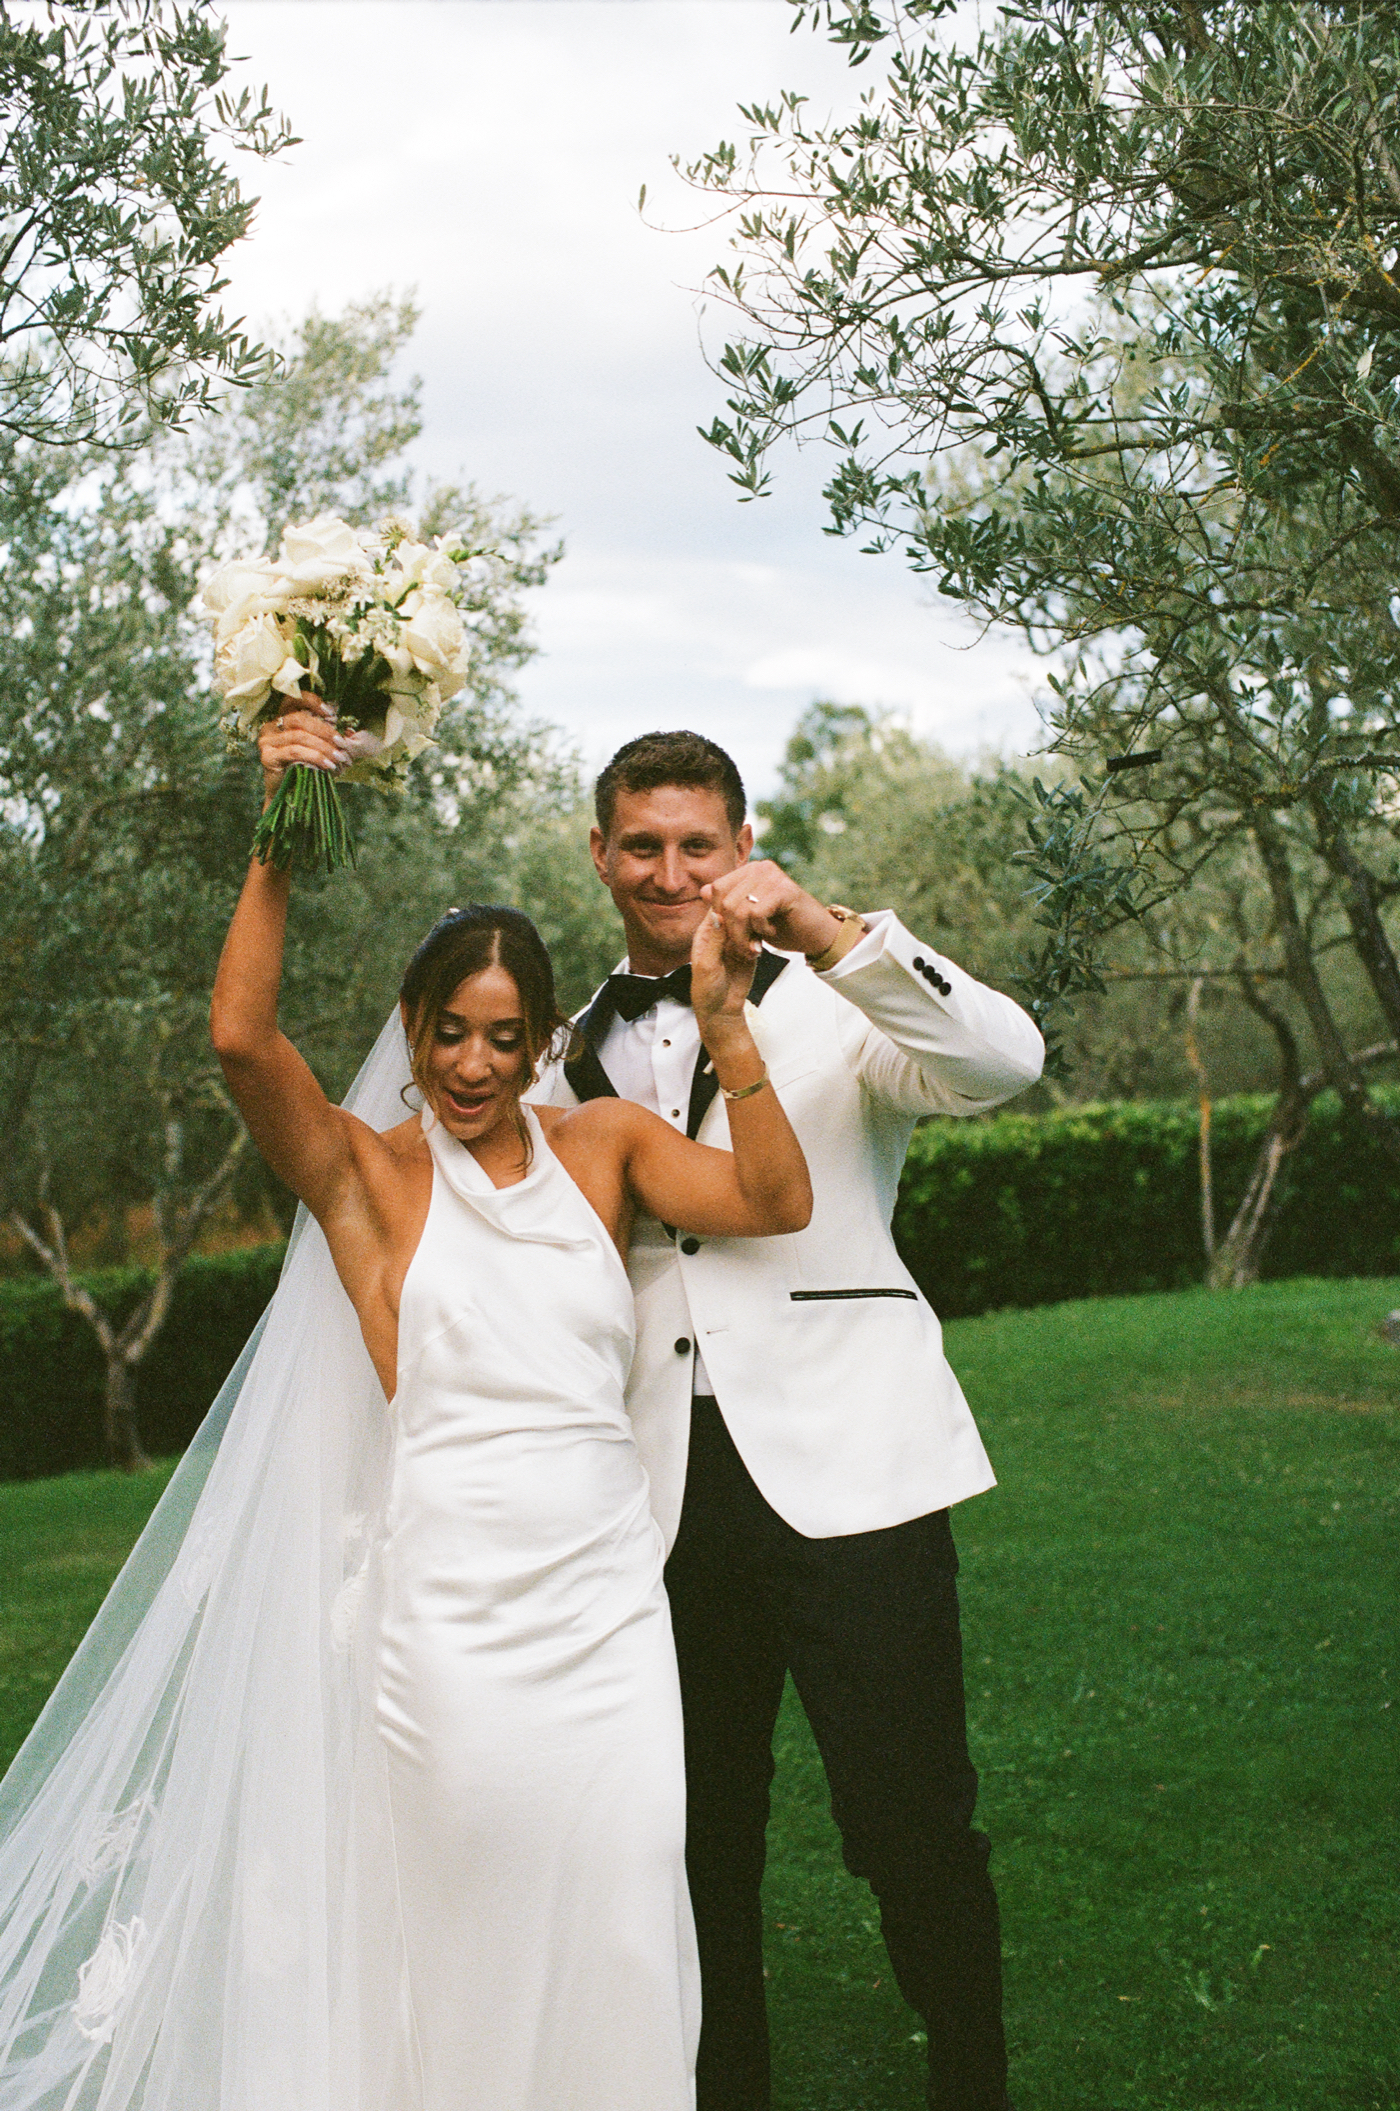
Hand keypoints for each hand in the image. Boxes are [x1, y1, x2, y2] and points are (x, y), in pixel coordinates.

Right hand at [257, 703, 346, 803]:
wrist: (288, 795)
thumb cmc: (304, 768)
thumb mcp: (316, 747)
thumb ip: (324, 734)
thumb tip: (339, 722)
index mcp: (282, 718)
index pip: (294, 699)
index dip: (313, 702)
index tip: (332, 714)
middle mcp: (271, 726)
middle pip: (300, 719)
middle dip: (325, 731)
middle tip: (342, 744)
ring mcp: (267, 741)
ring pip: (299, 736)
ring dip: (323, 747)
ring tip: (339, 757)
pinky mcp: (267, 756)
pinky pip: (295, 752)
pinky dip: (315, 757)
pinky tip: (328, 765)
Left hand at [689, 905, 759, 1049]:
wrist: (722, 1010)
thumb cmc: (707, 989)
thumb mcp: (707, 964)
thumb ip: (715, 939)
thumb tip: (719, 913)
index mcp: (706, 933)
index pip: (717, 909)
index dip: (728, 905)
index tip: (737, 912)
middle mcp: (721, 934)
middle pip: (735, 913)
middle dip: (743, 919)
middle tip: (746, 932)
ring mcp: (736, 941)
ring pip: (748, 924)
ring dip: (752, 932)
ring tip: (750, 947)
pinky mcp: (750, 950)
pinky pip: (757, 938)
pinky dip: (759, 941)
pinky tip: (756, 951)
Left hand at [704, 860, 843, 960]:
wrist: (816, 936)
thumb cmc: (782, 927)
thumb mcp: (748, 917)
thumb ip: (727, 905)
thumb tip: (703, 891)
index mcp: (748, 871)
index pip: (716, 889)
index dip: (719, 917)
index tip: (734, 937)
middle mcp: (760, 868)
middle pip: (725, 901)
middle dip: (731, 932)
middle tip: (745, 949)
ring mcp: (773, 876)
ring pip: (738, 909)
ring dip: (744, 936)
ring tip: (755, 947)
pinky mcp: (785, 890)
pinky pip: (756, 913)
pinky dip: (760, 930)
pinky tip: (771, 933)